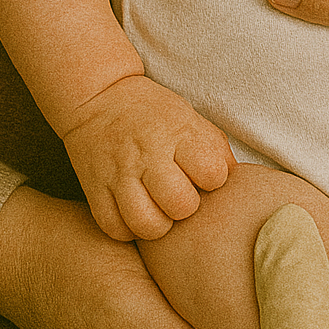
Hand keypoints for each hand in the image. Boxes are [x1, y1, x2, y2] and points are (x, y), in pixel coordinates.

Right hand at [62, 75, 234, 241]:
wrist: (97, 98)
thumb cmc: (153, 112)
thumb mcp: (190, 118)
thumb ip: (215, 149)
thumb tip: (235, 183)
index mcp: (177, 132)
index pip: (212, 174)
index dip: (212, 180)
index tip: (201, 174)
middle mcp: (146, 153)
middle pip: (181, 205)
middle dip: (186, 207)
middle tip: (179, 196)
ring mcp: (118, 173)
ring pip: (147, 224)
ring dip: (159, 225)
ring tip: (159, 210)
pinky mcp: (94, 188)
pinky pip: (116, 229)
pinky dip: (129, 230)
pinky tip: (135, 213)